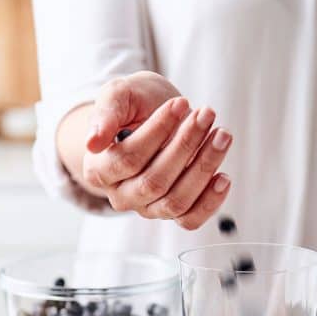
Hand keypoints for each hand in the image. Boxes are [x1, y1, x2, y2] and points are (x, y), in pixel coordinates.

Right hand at [82, 72, 231, 228]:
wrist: (152, 116)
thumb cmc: (134, 106)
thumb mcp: (118, 95)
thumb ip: (106, 112)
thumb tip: (93, 141)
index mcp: (99, 170)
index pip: (128, 159)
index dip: (156, 133)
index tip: (180, 104)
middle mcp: (122, 195)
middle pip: (154, 182)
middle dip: (185, 146)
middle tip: (207, 114)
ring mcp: (148, 208)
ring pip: (176, 201)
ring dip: (203, 168)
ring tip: (222, 136)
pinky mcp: (173, 213)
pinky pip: (190, 220)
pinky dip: (210, 202)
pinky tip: (223, 177)